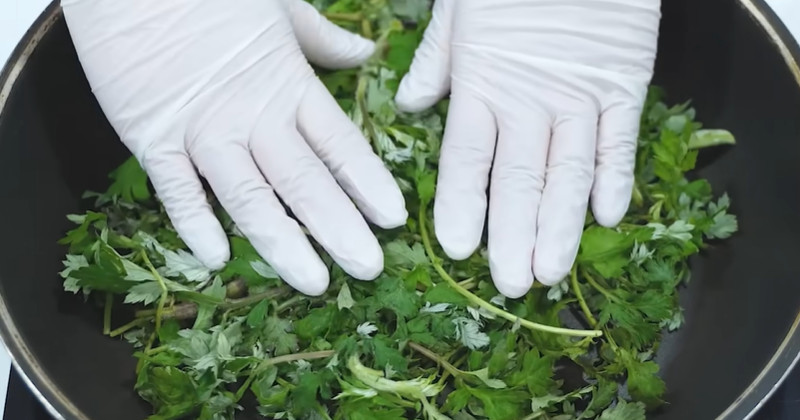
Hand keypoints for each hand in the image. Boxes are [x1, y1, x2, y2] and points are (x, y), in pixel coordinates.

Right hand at [61, 0, 406, 295]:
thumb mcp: (278, 9)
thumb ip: (323, 40)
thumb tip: (365, 53)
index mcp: (288, 84)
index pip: (339, 144)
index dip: (368, 184)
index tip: (394, 220)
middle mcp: (253, 115)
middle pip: (305, 182)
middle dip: (340, 229)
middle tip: (368, 268)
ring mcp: (204, 130)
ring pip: (251, 199)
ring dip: (284, 244)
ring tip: (315, 282)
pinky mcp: (154, 138)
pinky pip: (178, 192)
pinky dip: (196, 226)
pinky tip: (216, 261)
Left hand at [396, 0, 660, 297]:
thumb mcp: (458, 8)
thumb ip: (435, 62)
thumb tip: (408, 104)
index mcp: (481, 83)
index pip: (467, 158)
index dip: (464, 206)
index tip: (458, 248)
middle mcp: (529, 100)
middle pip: (519, 179)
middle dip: (514, 235)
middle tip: (510, 283)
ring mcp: (579, 96)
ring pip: (569, 173)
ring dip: (560, 225)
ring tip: (551, 271)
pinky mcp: (623, 85)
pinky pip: (619, 141)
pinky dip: (614, 179)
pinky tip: (609, 217)